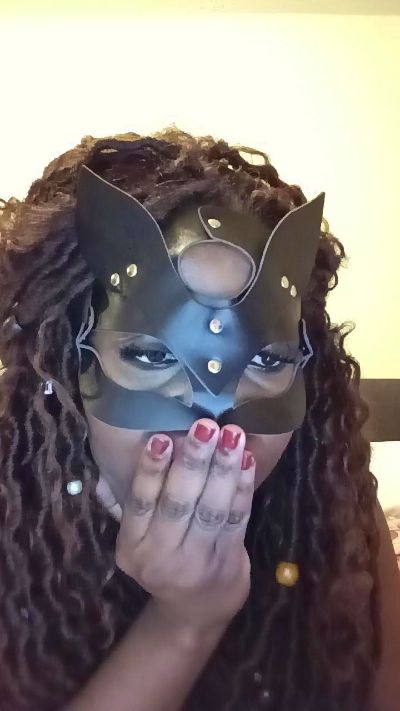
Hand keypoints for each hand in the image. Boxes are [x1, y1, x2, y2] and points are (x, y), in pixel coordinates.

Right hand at [115, 419, 255, 633]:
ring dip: (223, 468)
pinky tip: (247, 460)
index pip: (140, 503)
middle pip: (178, 503)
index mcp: (131, 546)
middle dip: (193, 461)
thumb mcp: (140, 537)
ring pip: (211, 509)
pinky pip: (236, 519)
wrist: (194, 612)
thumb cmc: (165, 558)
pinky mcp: (227, 563)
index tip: (161, 437)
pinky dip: (243, 487)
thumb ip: (136, 500)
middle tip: (206, 426)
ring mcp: (196, 563)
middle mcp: (160, 558)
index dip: (151, 470)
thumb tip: (127, 454)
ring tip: (232, 435)